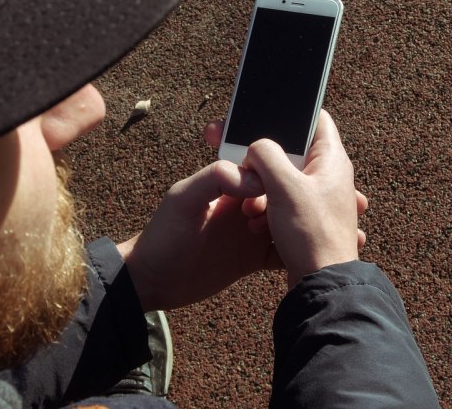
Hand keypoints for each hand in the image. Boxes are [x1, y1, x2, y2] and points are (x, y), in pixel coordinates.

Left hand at [117, 161, 281, 311]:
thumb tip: (257, 179)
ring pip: (288, 224)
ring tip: (290, 242)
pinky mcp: (253, 259)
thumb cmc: (162, 235)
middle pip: (284, 196)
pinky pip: (281, 253)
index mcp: (230, 185)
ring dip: (297, 230)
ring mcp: (251, 233)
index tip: (273, 197)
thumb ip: (215, 178)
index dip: (277, 179)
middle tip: (273, 225)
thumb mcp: (183, 199)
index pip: (266, 171)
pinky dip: (293, 255)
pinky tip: (299, 260)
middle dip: (290, 206)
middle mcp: (244, 205)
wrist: (152, 281)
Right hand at [241, 110, 362, 288]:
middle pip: (292, 152)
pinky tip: (257, 223)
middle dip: (264, 163)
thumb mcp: (284, 186)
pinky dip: (267, 209)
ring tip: (254, 209)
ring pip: (282, 180)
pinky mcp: (308, 219)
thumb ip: (266, 155)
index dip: (291, 116)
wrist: (321, 284)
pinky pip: (282, 203)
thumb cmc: (312, 234)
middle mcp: (329, 176)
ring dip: (262, 190)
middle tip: (248, 172)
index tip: (264, 120)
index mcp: (332, 159)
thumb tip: (255, 147)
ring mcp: (319, 198)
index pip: (316, 120)